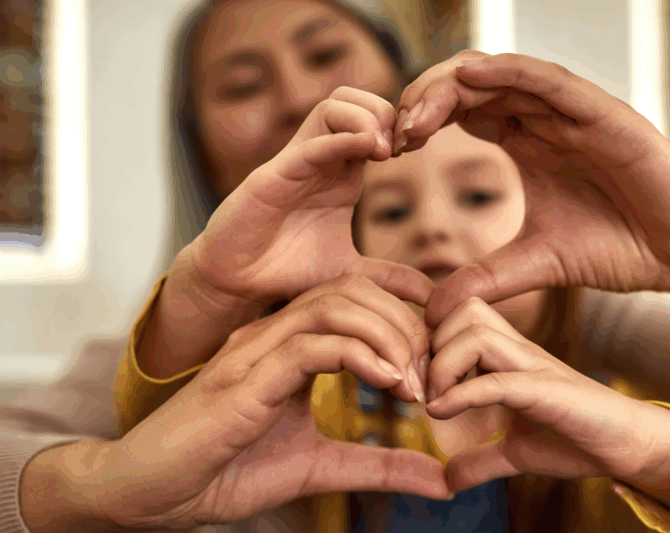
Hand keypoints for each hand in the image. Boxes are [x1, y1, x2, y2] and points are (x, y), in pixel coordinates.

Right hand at [94, 274, 447, 532]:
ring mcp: (256, 351)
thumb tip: (440, 480)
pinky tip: (389, 385)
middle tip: (434, 376)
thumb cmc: (222, 473)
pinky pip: (312, 342)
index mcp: (289, 348)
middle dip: (406, 326)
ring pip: (336, 304)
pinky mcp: (244, 377)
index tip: (435, 375)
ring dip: (389, 337)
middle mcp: (273, 337)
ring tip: (415, 383)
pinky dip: (360, 355)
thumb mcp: (319, 469)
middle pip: (354, 292)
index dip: (405, 329)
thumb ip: (376, 466)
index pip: (357, 304)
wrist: (149, 493)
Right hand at [141, 86, 433, 386]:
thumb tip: (432, 296)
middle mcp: (321, 159)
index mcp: (342, 173)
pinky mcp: (275, 176)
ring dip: (366, 118)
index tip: (419, 153)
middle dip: (386, 113)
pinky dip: (341, 138)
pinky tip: (369, 150)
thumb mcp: (351, 273)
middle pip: (356, 98)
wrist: (237, 283)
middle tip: (402, 148)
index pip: (374, 119)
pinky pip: (310, 143)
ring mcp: (297, 162)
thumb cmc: (286, 271)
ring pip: (333, 105)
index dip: (400, 127)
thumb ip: (391, 278)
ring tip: (384, 152)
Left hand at [393, 52, 669, 329]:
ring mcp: (579, 115)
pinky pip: (555, 84)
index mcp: (528, 143)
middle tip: (393, 130)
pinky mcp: (610, 118)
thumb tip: (431, 309)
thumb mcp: (535, 264)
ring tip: (418, 106)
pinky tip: (473, 75)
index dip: (423, 121)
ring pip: (507, 77)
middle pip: (475, 87)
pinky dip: (514, 73)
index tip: (389, 150)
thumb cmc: (620, 250)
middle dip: (427, 100)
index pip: (464, 112)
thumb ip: (483, 279)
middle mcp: (549, 120)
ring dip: (457, 85)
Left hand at [425, 297, 669, 514]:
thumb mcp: (516, 452)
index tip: (415, 382)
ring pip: (474, 333)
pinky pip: (496, 381)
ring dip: (442, 366)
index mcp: (509, 355)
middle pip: (462, 310)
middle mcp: (520, 351)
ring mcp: (534, 366)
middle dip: (430, 345)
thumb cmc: (577, 440)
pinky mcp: (548, 390)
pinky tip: (441, 413)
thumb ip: (481, 460)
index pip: (458, 316)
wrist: (628, 447)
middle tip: (420, 387)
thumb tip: (446, 480)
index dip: (428, 341)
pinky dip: (461, 395)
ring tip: (434, 401)